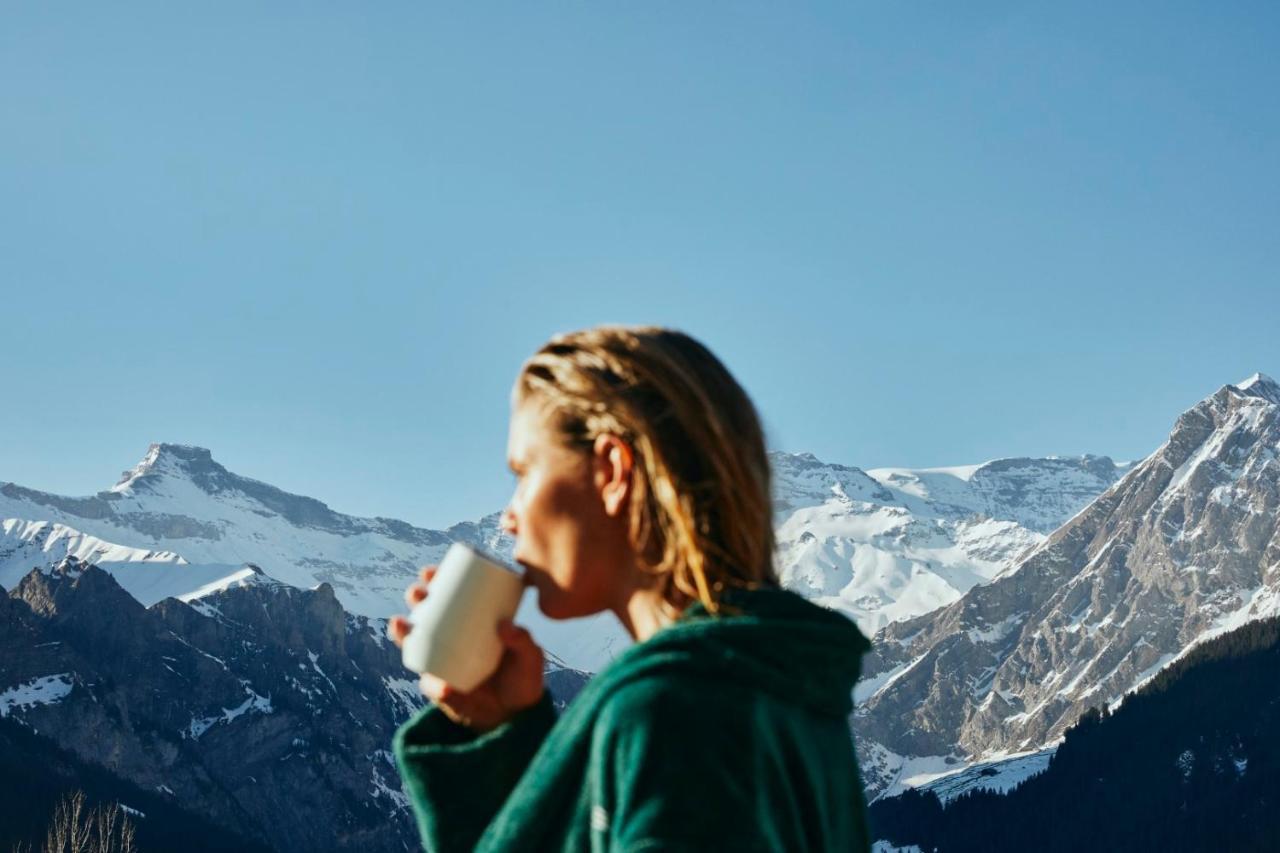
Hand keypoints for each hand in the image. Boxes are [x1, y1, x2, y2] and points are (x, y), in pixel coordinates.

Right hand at [389, 565, 544, 732]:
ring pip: (416, 645)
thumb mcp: (530, 657)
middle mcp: (452, 641)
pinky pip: (431, 685)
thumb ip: (523, 641)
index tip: (430, 572)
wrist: (517, 716)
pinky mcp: (443, 691)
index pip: (450, 598)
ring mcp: (443, 665)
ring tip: (401, 624)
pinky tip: (440, 683)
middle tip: (417, 592)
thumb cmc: (523, 678)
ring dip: (404, 634)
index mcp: (472, 625)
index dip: (437, 583)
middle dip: (417, 600)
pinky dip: (433, 684)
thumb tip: (505, 626)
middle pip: (427, 614)